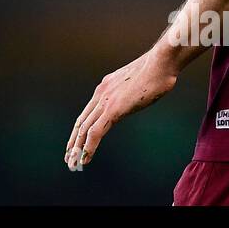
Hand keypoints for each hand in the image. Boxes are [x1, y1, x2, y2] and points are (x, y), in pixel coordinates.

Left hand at [65, 49, 177, 169]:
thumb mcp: (137, 83)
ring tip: (73, 163)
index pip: (87, 113)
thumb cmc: (156, 71)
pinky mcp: (114, 108)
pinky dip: (89, 146)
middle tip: (68, 158)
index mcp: (105, 86)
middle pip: (82, 122)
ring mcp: (106, 100)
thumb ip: (129, 93)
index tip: (76, 142)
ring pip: (85, 129)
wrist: (160, 63)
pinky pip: (96, 131)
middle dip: (74, 142)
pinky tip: (86, 157)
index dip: (79, 130)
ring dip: (78, 148)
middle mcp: (101, 93)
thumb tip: (132, 99)